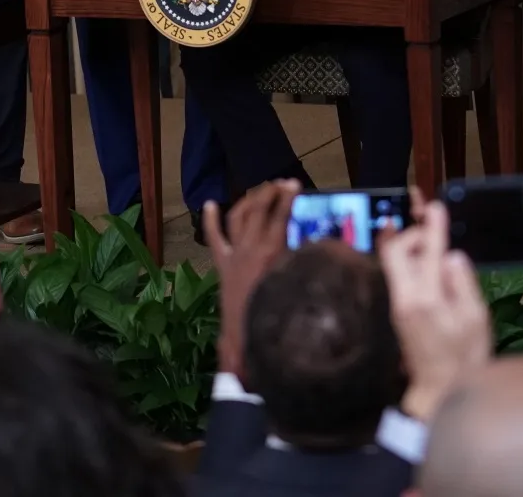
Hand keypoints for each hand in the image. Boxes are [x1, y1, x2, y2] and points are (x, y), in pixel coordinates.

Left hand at [206, 179, 298, 376]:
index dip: (288, 197)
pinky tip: (210, 204)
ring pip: (238, 216)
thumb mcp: (294, 284)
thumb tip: (312, 242)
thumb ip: (302, 261)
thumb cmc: (275, 314)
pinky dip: (211, 219)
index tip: (296, 185)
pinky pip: (214, 237)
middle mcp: (250, 248)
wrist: (246, 339)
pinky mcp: (222, 264)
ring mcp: (234, 254)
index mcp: (271, 252)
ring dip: (249, 199)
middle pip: (259, 209)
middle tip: (281, 184)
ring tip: (260, 190)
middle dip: (270, 192)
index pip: (280, 215)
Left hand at [379, 200, 491, 420]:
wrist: (439, 391)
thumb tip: (452, 255)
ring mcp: (397, 305)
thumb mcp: (475, 320)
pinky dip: (411, 264)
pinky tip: (430, 268)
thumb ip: (463, 284)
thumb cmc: (465, 358)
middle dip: (413, 235)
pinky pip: (399, 276)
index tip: (436, 207)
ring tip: (436, 249)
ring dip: (411, 249)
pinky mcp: (397, 312)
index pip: (426, 253)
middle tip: (435, 232)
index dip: (433, 227)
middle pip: (394, 251)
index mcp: (426, 299)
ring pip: (393, 263)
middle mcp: (404, 299)